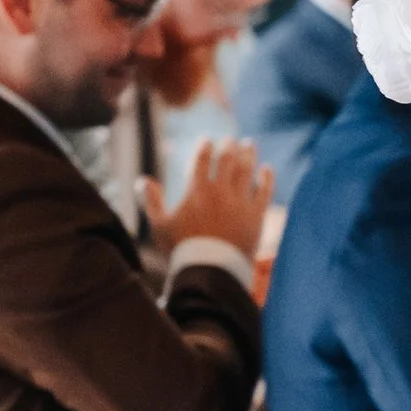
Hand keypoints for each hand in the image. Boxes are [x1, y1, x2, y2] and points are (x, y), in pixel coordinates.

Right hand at [143, 139, 271, 259]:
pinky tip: (267, 169)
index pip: (202, 160)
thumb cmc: (182, 249)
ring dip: (248, 154)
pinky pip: (264, 190)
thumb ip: (152, 201)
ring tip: (248, 144)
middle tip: (230, 140)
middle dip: (228, 146)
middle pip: (227, 160)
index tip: (208, 140)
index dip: (205, 147)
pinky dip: (266, 177)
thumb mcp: (160, 226)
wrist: (211, 270)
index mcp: (197, 190)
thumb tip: (143, 180)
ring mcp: (240, 202)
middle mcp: (220, 191)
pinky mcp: (256, 215)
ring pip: (246, 170)